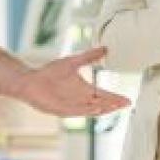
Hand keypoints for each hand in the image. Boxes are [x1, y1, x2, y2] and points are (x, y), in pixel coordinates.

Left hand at [11, 46, 130, 116]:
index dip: (116, 98)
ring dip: (103, 109)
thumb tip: (105, 48)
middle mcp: (80, 101)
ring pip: (91, 110)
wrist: (30, 81)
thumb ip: (89, 56)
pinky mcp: (61, 110)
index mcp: (85, 91)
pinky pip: (76, 111)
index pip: (104, 95)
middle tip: (126, 104)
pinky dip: (86, 110)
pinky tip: (95, 109)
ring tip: (114, 107)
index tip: (128, 100)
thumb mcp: (73, 62)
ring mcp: (71, 107)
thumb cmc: (50, 73)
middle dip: (113, 105)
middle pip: (101, 105)